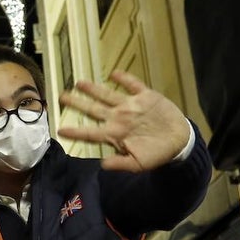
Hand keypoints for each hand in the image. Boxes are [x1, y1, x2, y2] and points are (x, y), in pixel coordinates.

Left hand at [57, 70, 190, 171]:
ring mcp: (131, 106)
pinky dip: (124, 79)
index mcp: (115, 135)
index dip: (76, 132)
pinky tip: (114, 73)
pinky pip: (133, 85)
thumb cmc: (157, 154)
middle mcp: (119, 118)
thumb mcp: (138, 164)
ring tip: (79, 82)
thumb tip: (103, 165)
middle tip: (62, 97)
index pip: (91, 133)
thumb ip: (120, 164)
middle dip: (78, 103)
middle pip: (94, 110)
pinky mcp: (146, 97)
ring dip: (94, 89)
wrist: (179, 141)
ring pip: (108, 95)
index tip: (60, 130)